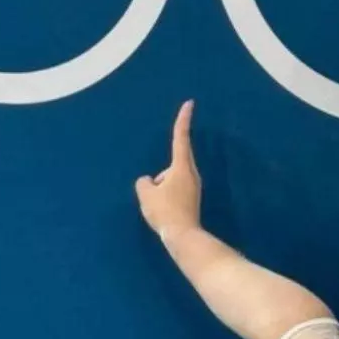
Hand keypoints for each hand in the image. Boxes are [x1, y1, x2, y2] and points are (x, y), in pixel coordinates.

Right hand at [135, 100, 201, 238]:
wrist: (182, 235)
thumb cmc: (165, 210)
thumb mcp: (146, 194)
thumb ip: (144, 182)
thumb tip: (149, 182)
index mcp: (181, 167)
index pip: (180, 137)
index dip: (183, 120)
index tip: (190, 103)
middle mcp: (191, 173)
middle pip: (170, 165)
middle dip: (160, 177)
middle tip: (155, 196)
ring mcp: (193, 187)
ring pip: (169, 180)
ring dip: (161, 189)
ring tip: (159, 207)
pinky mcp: (191, 199)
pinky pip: (172, 192)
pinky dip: (165, 199)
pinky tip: (164, 213)